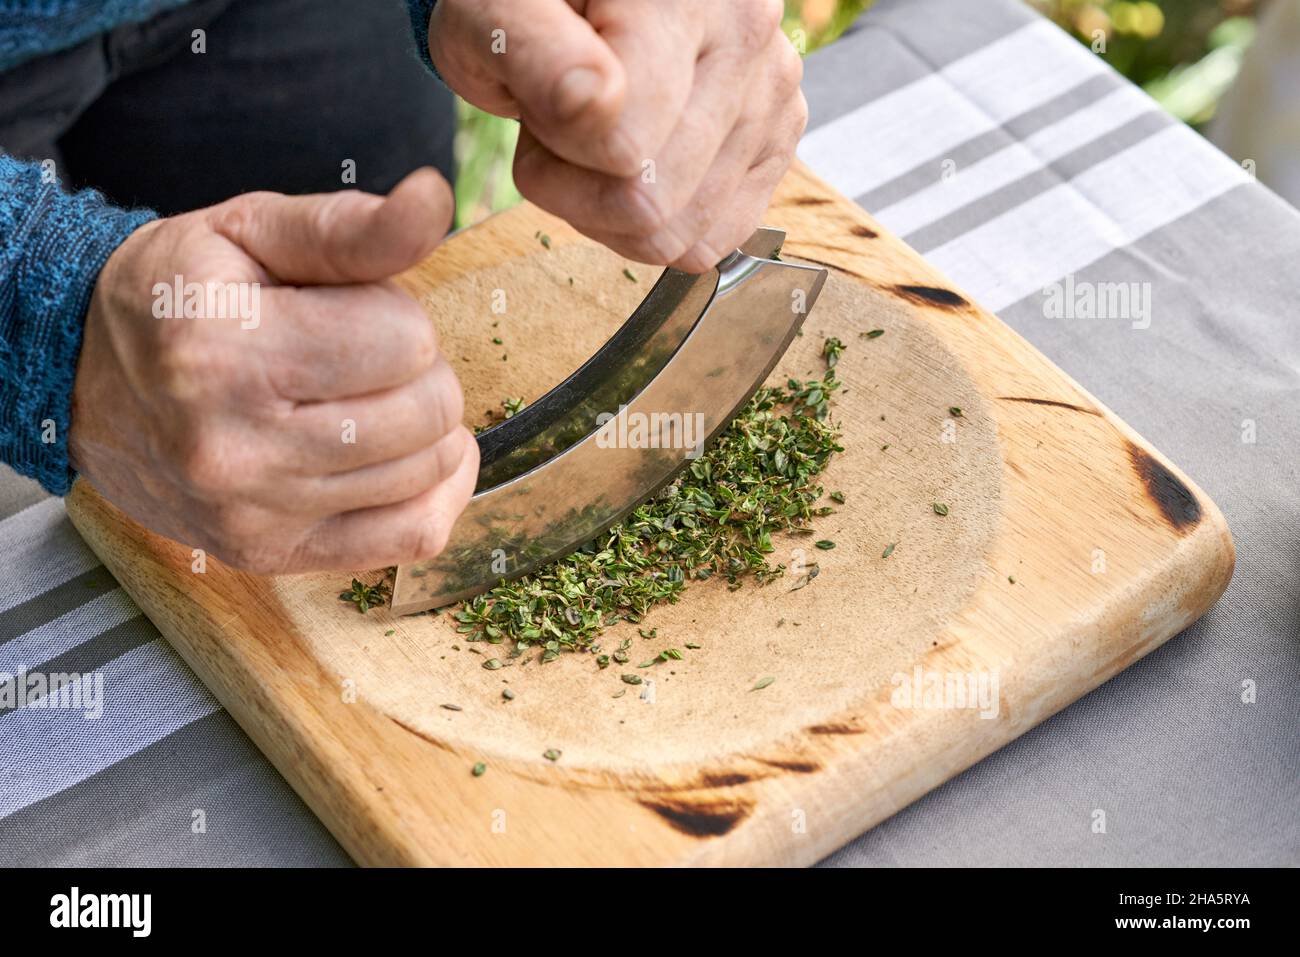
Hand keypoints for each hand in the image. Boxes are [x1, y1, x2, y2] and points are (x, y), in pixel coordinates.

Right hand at [69, 169, 478, 573]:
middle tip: (360, 356)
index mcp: (224, 352)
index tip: (349, 310)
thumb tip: (434, 199)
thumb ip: (350, 225)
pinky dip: (437, 491)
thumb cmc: (179, 295)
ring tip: (364, 399)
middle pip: (427, 410)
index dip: (395, 312)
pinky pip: (414, 536)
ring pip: (430, 469)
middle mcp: (234, 448)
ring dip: (423, 427)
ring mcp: (254, 514)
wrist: (83, 381)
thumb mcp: (249, 231)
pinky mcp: (271, 555)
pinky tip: (405, 455)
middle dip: (416, 369)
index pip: (406, 340)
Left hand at [428, 0, 805, 272]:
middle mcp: (748, 34)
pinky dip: (661, 223)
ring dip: (615, 209)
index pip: (622, 150)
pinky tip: (636, 164)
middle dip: (579, 190)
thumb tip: (596, 107)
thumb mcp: (492, 11)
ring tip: (598, 138)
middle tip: (561, 128)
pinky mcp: (780, 136)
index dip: (553, 152)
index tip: (534, 104)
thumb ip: (532, 51)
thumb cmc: (531, 0)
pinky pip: (715, 238)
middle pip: (654, 205)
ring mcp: (773, 89)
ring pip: (684, 234)